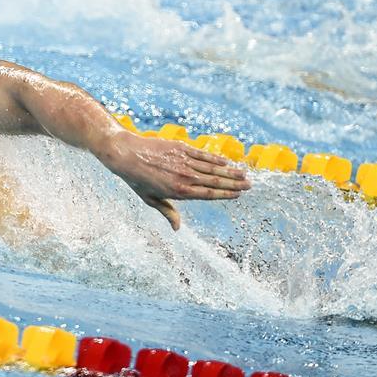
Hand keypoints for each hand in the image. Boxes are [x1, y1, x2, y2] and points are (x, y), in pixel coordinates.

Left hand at [100, 130, 250, 229]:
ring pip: (213, 168)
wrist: (126, 154)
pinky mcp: (181, 148)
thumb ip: (168, 212)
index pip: (209, 194)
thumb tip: (177, 229)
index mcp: (179, 192)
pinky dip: (216, 158)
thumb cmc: (137, 180)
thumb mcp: (150, 200)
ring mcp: (184, 161)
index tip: (238, 195)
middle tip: (249, 185)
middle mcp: (185, 176)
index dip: (226, 194)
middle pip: (216, 181)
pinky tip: (226, 162)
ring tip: (244, 174)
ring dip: (230, 171)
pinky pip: (203, 154)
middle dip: (234, 183)